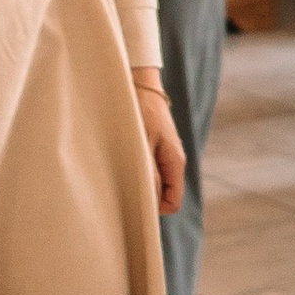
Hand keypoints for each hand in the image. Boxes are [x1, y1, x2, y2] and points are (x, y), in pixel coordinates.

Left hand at [131, 74, 186, 215]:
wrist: (141, 85)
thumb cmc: (141, 111)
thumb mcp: (143, 143)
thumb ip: (149, 172)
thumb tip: (151, 201)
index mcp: (175, 162)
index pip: (173, 203)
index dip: (156, 209)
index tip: (133, 205)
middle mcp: (173, 162)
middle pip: (164, 196)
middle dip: (146, 199)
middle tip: (120, 193)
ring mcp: (164, 156)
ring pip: (156, 185)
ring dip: (140, 185)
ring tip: (118, 177)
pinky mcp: (155, 149)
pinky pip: (150, 172)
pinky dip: (138, 174)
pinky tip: (121, 166)